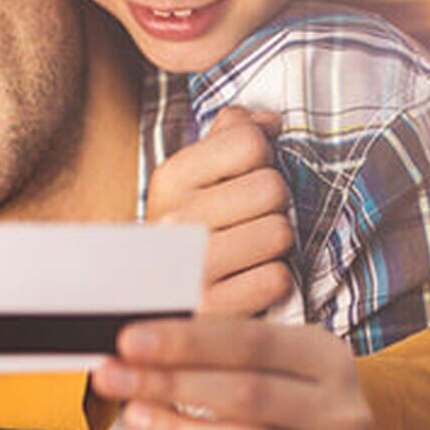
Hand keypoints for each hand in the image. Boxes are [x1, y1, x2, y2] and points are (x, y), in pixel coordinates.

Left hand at [90, 315, 371, 429]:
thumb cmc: (297, 399)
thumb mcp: (277, 360)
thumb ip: (218, 351)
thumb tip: (137, 348)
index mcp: (326, 358)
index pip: (250, 342)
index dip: (185, 341)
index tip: (129, 341)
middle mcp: (339, 411)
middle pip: (246, 395)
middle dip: (169, 384)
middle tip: (113, 377)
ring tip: (136, 417)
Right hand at [146, 106, 294, 315]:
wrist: (150, 301)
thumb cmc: (186, 234)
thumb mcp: (193, 180)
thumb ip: (227, 138)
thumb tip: (268, 120)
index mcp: (170, 179)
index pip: (249, 141)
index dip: (261, 159)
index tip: (243, 180)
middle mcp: (175, 220)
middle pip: (272, 187)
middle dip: (272, 204)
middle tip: (248, 221)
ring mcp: (191, 266)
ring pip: (279, 232)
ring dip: (275, 245)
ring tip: (248, 252)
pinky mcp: (213, 309)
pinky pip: (277, 278)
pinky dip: (272, 281)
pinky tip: (247, 280)